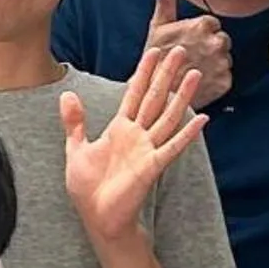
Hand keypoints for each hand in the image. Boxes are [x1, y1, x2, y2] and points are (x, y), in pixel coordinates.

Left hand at [61, 47, 208, 244]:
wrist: (97, 217)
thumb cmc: (89, 187)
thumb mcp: (76, 149)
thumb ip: (75, 122)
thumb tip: (67, 94)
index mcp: (119, 129)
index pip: (134, 93)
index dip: (144, 72)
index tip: (154, 52)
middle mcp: (137, 135)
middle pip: (155, 98)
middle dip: (165, 74)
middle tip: (180, 50)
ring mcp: (147, 150)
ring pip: (167, 116)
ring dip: (181, 96)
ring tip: (194, 74)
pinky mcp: (152, 167)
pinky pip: (172, 147)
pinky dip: (187, 134)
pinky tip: (201, 120)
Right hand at [147, 0, 231, 108]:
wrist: (157, 95)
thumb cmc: (156, 60)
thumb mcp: (158, 26)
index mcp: (202, 26)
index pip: (212, 24)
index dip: (199, 34)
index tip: (188, 43)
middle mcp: (216, 43)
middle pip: (221, 40)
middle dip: (209, 47)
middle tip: (191, 58)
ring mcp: (222, 63)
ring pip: (224, 58)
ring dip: (214, 64)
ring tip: (194, 71)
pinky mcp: (225, 82)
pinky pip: (226, 77)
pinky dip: (216, 80)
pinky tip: (200, 82)